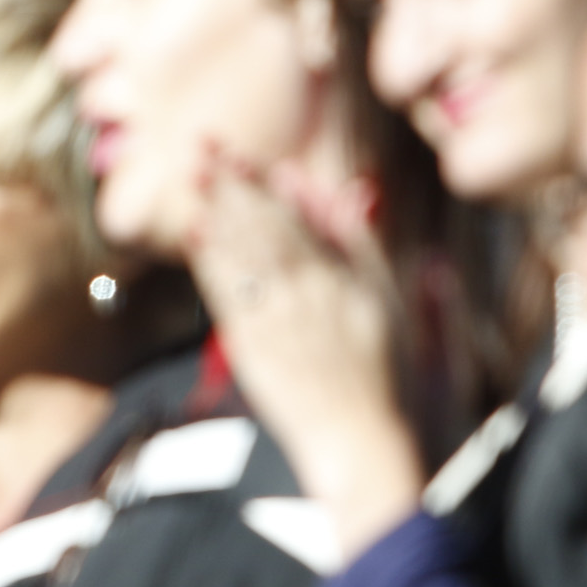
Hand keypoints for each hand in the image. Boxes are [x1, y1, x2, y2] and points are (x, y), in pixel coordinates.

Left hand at [190, 152, 420, 562]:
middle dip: (233, 182)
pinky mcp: (254, 348)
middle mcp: (313, 293)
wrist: (360, 441)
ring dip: (217, 207)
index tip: (246, 157)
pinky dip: (211, 259)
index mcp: (348, 281)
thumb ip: (364, 245)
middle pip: (267, 226)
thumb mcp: (390, 302)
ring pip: (245, 252)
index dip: (268, 186)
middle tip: (204, 145)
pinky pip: (228, 294)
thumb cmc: (383, 377)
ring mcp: (282, 320)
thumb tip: (347, 191)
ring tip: (195, 172)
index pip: (302, 220)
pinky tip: (196, 232)